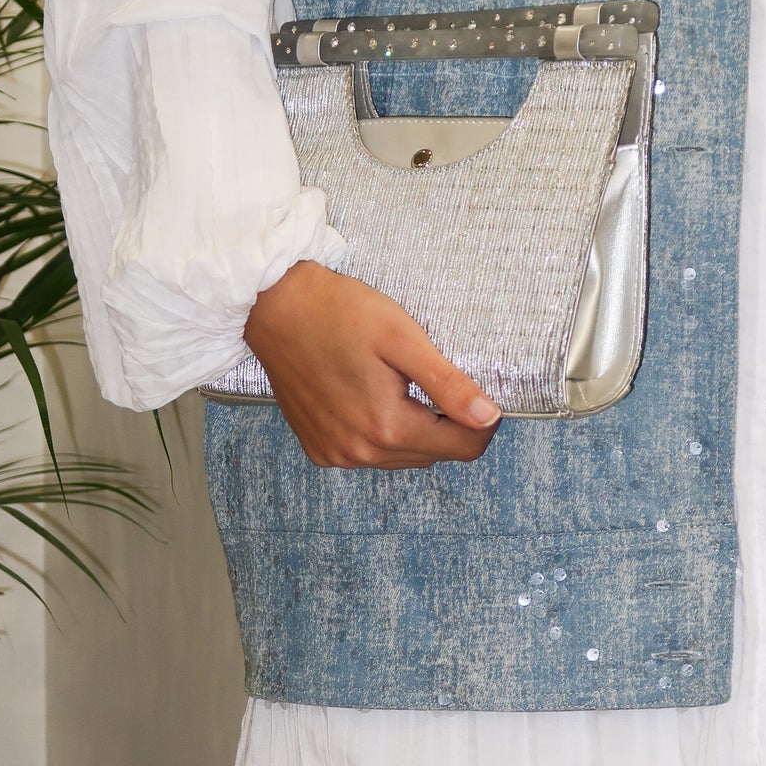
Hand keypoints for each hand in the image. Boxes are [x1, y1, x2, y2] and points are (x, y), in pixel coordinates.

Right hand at [243, 262, 501, 468]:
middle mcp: (360, 453)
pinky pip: (370, 454)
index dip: (483, 423)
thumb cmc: (340, 313)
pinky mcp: (319, 449)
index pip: (464, 448)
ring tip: (402, 384)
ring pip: (403, 457)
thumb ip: (449, 384)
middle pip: (434, 454)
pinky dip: (383, 433)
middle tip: (438, 378)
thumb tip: (490, 416)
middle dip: (448, 423)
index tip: (480, 391)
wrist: (276, 308)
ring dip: (416, 429)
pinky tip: (372, 396)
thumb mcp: (404, 340)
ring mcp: (336, 454)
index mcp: (387, 428)